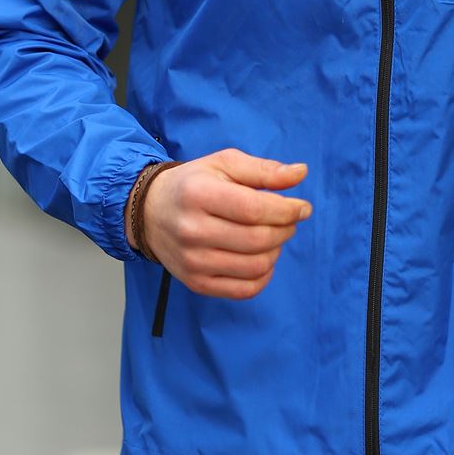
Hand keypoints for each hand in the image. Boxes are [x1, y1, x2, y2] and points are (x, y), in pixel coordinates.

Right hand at [137, 148, 311, 298]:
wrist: (150, 212)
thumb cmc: (194, 184)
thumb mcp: (224, 164)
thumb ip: (264, 170)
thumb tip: (301, 173)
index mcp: (199, 195)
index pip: (255, 209)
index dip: (288, 210)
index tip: (303, 208)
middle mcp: (192, 230)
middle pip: (258, 239)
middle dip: (285, 230)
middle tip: (288, 221)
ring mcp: (193, 261)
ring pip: (255, 266)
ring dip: (276, 251)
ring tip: (273, 236)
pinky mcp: (196, 283)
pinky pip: (244, 290)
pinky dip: (264, 276)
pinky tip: (262, 258)